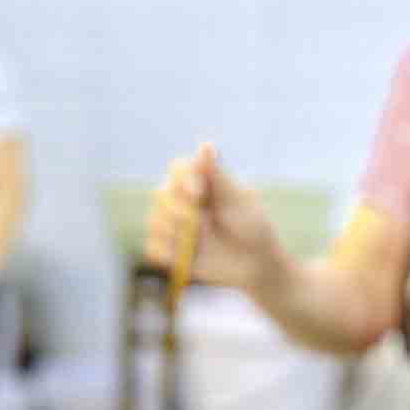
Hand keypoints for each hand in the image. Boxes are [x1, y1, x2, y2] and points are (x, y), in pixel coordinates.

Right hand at [145, 141, 281, 294]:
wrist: (256, 264)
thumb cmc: (252, 226)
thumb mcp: (239, 201)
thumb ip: (219, 177)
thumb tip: (205, 145)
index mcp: (198, 182)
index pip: (177, 170)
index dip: (183, 180)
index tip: (199, 194)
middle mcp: (181, 200)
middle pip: (160, 195)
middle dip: (181, 211)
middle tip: (204, 225)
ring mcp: (173, 226)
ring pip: (154, 222)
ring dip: (176, 233)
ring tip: (201, 242)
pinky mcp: (169, 252)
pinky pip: (153, 248)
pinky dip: (169, 253)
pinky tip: (187, 257)